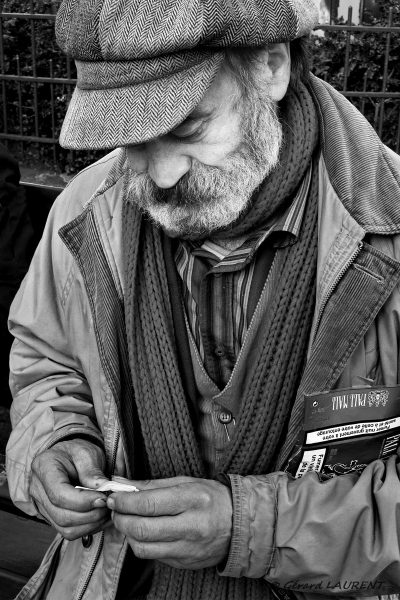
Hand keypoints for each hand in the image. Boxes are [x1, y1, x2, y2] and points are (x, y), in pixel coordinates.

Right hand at [30, 439, 110, 539]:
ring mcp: (42, 506)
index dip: (83, 501)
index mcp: (44, 468)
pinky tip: (100, 517)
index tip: (103, 498)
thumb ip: (92, 471)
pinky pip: (68, 531)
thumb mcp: (86, 452)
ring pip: (65, 528)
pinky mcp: (52, 517)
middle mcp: (38, 490)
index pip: (59, 494)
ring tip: (107, 511)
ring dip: (91, 523)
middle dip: (90, 514)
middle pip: (62, 515)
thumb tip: (102, 489)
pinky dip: (88, 528)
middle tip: (109, 505)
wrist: (69, 457)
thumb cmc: (77, 452)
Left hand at [107, 476, 232, 569]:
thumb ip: (152, 485)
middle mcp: (191, 526)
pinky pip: (154, 557)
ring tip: (128, 521)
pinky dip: (143, 544)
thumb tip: (121, 484)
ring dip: (128, 534)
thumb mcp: (185, 482)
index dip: (124, 501)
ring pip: (143, 548)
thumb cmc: (211, 497)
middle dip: (121, 519)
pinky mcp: (185, 564)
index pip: (148, 503)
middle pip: (142, 529)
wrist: (240, 524)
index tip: (113, 497)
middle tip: (115, 510)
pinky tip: (145, 532)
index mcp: (192, 500)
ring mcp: (188, 549)